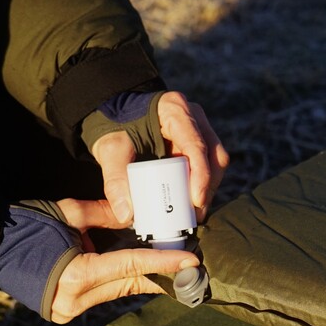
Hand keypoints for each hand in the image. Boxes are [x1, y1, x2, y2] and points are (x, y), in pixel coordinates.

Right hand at [49, 198, 198, 323]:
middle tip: (191, 265)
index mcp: (75, 274)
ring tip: (174, 266)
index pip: (130, 266)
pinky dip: (122, 281)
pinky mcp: (66, 311)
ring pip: (119, 290)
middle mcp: (73, 298)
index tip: (191, 261)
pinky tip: (144, 272)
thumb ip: (105, 214)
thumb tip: (137, 215)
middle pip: (129, 283)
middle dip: (161, 273)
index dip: (163, 263)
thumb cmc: (26, 225)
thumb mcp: (68, 213)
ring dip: (144, 278)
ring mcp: (68, 309)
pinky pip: (105, 294)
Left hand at [91, 90, 230, 224]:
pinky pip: (208, 166)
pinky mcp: (196, 144)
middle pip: (213, 155)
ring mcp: (198, 130)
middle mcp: (193, 117)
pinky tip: (192, 205)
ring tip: (194, 214)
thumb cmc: (114, 127)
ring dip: (208, 189)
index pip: (196, 144)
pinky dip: (202, 186)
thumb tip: (126, 215)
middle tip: (195, 215)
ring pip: (215, 162)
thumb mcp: (110, 148)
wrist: (115, 116)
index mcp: (175, 110)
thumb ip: (115, 179)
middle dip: (208, 187)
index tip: (196, 201)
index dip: (201, 174)